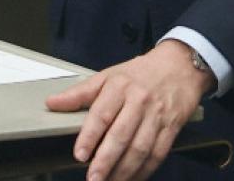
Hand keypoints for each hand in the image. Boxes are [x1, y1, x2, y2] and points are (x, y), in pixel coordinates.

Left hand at [44, 40, 211, 180]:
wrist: (181, 64)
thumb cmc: (141, 72)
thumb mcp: (108, 75)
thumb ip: (80, 93)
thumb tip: (52, 102)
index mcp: (119, 86)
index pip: (102, 113)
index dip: (89, 136)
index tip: (80, 154)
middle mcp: (139, 101)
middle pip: (121, 135)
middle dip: (106, 160)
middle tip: (93, 178)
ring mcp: (157, 115)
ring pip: (140, 148)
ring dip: (124, 170)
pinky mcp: (172, 127)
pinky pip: (158, 153)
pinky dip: (145, 170)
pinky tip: (133, 178)